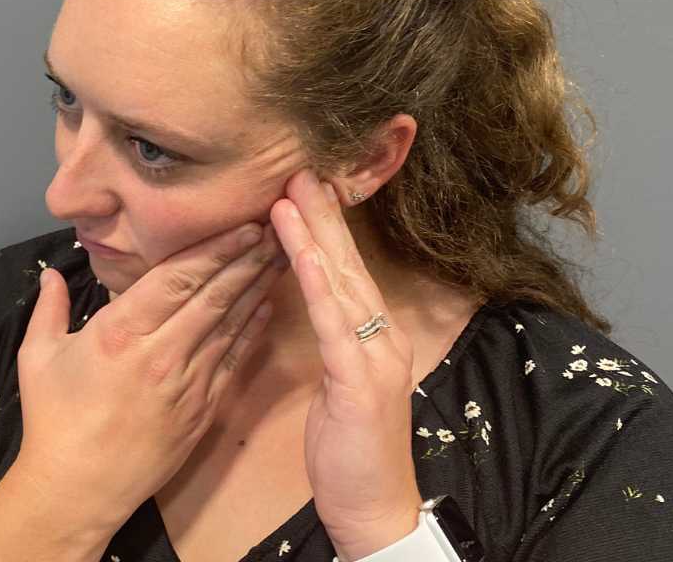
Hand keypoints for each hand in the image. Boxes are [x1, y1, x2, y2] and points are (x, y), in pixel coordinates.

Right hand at [12, 221, 289, 533]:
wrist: (79, 489)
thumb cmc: (54, 422)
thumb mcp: (38, 357)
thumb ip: (49, 309)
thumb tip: (52, 273)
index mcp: (119, 332)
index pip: (178, 278)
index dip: (215, 248)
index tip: (241, 224)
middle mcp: (160, 353)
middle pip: (213, 295)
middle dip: (247, 259)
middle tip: (274, 229)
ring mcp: (186, 383)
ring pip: (231, 325)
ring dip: (257, 289)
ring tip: (280, 258)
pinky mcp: (201, 410)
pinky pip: (233, 362)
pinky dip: (252, 333)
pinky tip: (266, 310)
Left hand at [268, 167, 421, 560]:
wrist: (373, 507)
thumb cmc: (349, 449)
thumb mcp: (335, 384)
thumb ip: (329, 341)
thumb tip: (303, 300)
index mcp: (372, 335)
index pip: (346, 268)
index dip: (324, 225)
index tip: (300, 183)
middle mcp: (382, 336)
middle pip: (348, 263)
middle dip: (322, 212)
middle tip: (296, 165)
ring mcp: (376, 357)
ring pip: (343, 284)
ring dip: (316, 236)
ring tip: (290, 194)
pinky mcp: (361, 382)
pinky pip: (336, 325)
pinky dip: (319, 286)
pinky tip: (302, 256)